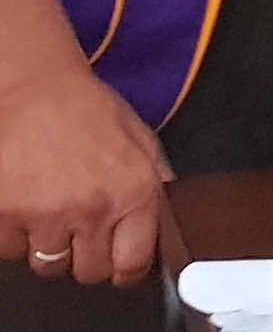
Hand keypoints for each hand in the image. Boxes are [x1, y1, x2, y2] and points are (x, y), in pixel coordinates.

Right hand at [0, 62, 167, 284]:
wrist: (34, 87)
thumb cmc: (84, 109)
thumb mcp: (139, 141)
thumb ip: (155, 182)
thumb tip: (168, 222)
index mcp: (135, 192)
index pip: (135, 264)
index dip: (125, 269)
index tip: (119, 265)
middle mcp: (94, 209)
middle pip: (90, 273)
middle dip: (85, 256)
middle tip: (79, 229)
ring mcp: (47, 216)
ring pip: (48, 265)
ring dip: (48, 245)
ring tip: (50, 209)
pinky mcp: (6, 216)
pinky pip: (11, 250)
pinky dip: (15, 234)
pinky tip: (24, 202)